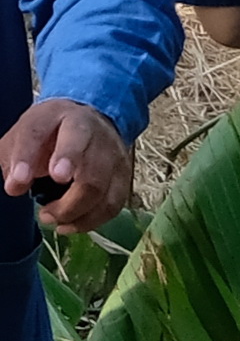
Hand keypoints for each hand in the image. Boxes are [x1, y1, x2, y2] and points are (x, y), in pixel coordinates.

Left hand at [0, 100, 131, 233]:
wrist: (92, 121)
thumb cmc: (51, 132)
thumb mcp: (24, 135)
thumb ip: (14, 159)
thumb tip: (15, 187)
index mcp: (56, 115)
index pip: (39, 133)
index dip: (28, 158)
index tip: (18, 183)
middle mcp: (91, 131)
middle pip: (87, 165)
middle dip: (67, 197)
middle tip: (45, 214)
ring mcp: (112, 153)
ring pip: (101, 188)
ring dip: (76, 212)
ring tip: (54, 220)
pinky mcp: (124, 173)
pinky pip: (113, 203)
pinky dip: (92, 220)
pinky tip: (70, 225)